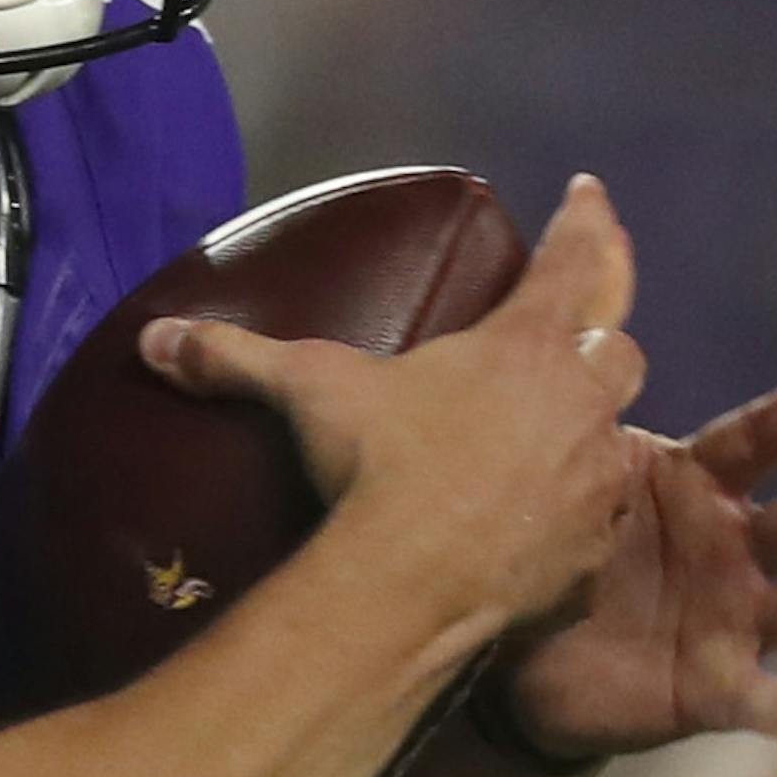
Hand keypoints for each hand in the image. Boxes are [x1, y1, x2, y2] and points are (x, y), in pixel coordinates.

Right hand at [141, 177, 644, 640]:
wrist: (416, 584)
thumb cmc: (378, 465)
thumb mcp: (307, 391)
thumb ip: (237, 357)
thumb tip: (155, 339)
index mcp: (527, 346)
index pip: (577, 259)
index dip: (587, 221)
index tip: (590, 192)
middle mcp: (581, 404)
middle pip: (620, 351)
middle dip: (599, 343)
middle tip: (571, 348)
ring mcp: (596, 484)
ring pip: (618, 442)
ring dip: (588, 437)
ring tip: (550, 448)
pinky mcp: (592, 558)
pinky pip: (597, 530)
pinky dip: (574, 524)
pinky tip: (542, 535)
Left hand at [493, 376, 776, 758]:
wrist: (521, 664)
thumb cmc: (561, 558)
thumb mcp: (570, 492)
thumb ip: (583, 432)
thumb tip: (566, 329)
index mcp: (698, 488)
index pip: (751, 443)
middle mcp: (735, 548)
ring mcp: (737, 619)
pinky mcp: (722, 686)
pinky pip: (776, 701)